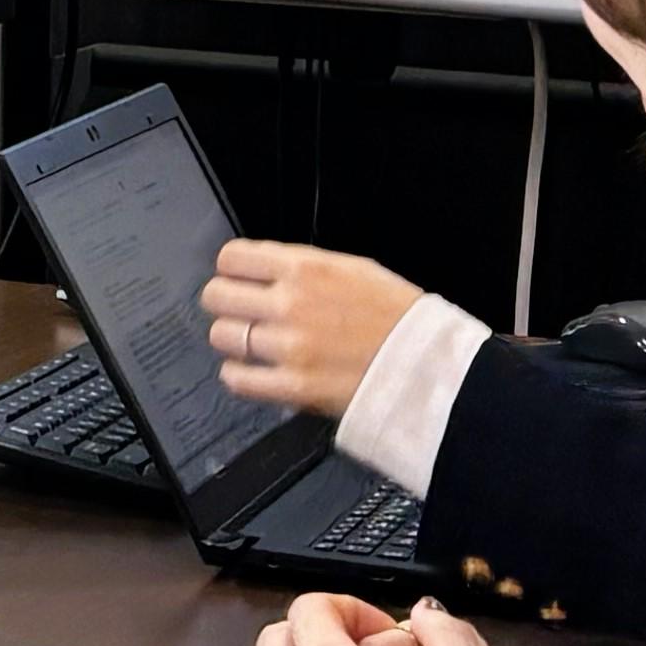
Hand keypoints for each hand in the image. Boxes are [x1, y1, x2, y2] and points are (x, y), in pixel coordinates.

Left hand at [202, 241, 420, 415]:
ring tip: (254, 346)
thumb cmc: (398, 318)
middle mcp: (290, 303)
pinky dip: (240, 376)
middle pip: (216, 296)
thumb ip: (304, 268)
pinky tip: (255, 372)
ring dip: (233, 340)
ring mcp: (289, 347)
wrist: (429, 367)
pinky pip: (236, 379)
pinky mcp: (292, 387)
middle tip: (243, 315)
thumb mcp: (354, 270)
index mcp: (306, 268)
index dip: (231, 270)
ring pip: (222, 336)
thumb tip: (264, 272)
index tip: (238, 280)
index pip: (232, 258)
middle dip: (226, 304)